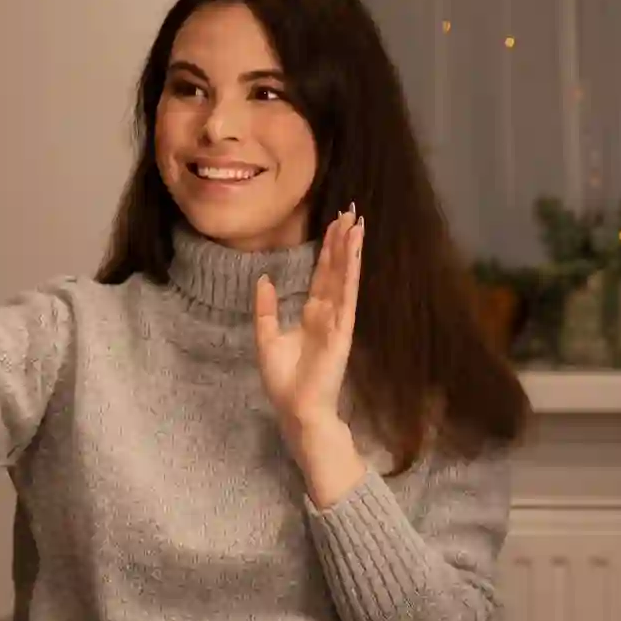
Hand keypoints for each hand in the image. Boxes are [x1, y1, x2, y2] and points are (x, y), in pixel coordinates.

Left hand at [254, 208, 363, 441]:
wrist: (296, 408)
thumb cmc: (284, 381)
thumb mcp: (266, 338)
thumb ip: (266, 309)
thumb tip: (264, 278)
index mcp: (312, 314)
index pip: (322, 275)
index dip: (327, 250)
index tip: (333, 224)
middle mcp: (329, 312)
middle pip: (336, 269)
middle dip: (342, 241)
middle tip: (350, 211)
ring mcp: (338, 319)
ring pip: (345, 277)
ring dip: (350, 250)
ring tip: (356, 222)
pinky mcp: (343, 329)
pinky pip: (348, 295)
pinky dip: (352, 273)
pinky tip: (355, 252)